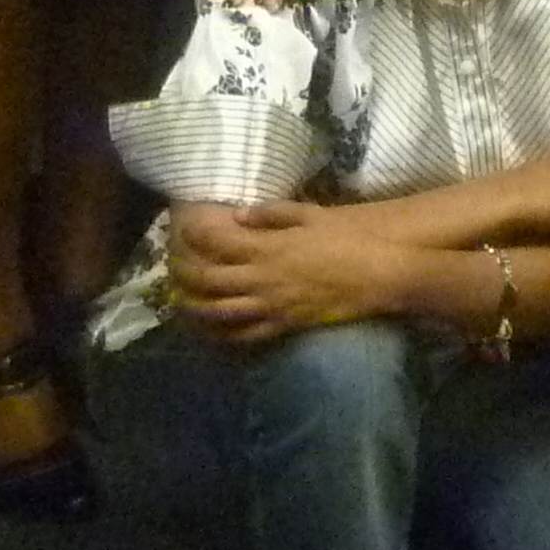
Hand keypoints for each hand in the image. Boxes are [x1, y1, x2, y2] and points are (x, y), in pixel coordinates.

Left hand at [168, 201, 384, 342]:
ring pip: (219, 312)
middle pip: (209, 279)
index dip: (195, 235)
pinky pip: (245, 335)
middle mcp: (262, 278)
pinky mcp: (283, 324)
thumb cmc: (346, 235)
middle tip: (173, 266)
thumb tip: (238, 217)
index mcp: (268, 247)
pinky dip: (223, 334)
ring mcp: (270, 305)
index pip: (218, 242)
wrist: (376, 271)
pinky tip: (213, 329)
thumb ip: (272, 215)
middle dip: (184, 273)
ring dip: (194, 307)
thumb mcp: (310, 214)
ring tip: (181, 301)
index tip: (183, 228)